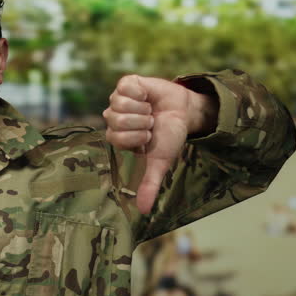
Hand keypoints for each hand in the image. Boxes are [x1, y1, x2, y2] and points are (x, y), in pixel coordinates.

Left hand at [103, 75, 216, 214]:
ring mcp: (117, 100)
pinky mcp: (126, 84)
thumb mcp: (160, 161)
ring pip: (120, 103)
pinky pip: (126, 86)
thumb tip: (144, 211)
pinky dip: (142, 92)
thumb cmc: (168, 137)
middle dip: (141, 122)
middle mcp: (112, 118)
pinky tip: (147, 95)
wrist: (183, 111)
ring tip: (150, 109)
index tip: (149, 136)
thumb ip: (150, 184)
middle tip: (150, 122)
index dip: (137, 136)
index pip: (116, 137)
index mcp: (116, 137)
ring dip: (143, 107)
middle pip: (117, 119)